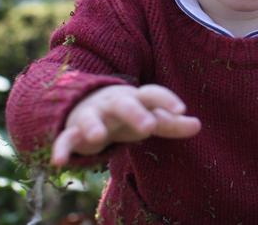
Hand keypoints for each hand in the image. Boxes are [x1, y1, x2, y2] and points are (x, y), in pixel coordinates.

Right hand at [51, 84, 200, 166]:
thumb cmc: (124, 115)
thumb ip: (171, 123)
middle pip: (125, 104)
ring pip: (91, 119)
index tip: (182, 109)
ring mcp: (92, 116)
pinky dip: (61, 149)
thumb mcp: (147, 117)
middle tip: (149, 126)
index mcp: (135, 99)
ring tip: (99, 138)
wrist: (83, 105)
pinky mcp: (72, 132)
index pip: (152, 94)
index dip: (166, 100)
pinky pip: (65, 139)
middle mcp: (113, 104)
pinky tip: (59, 162)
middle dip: (135, 113)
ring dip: (94, 126)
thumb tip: (199, 125)